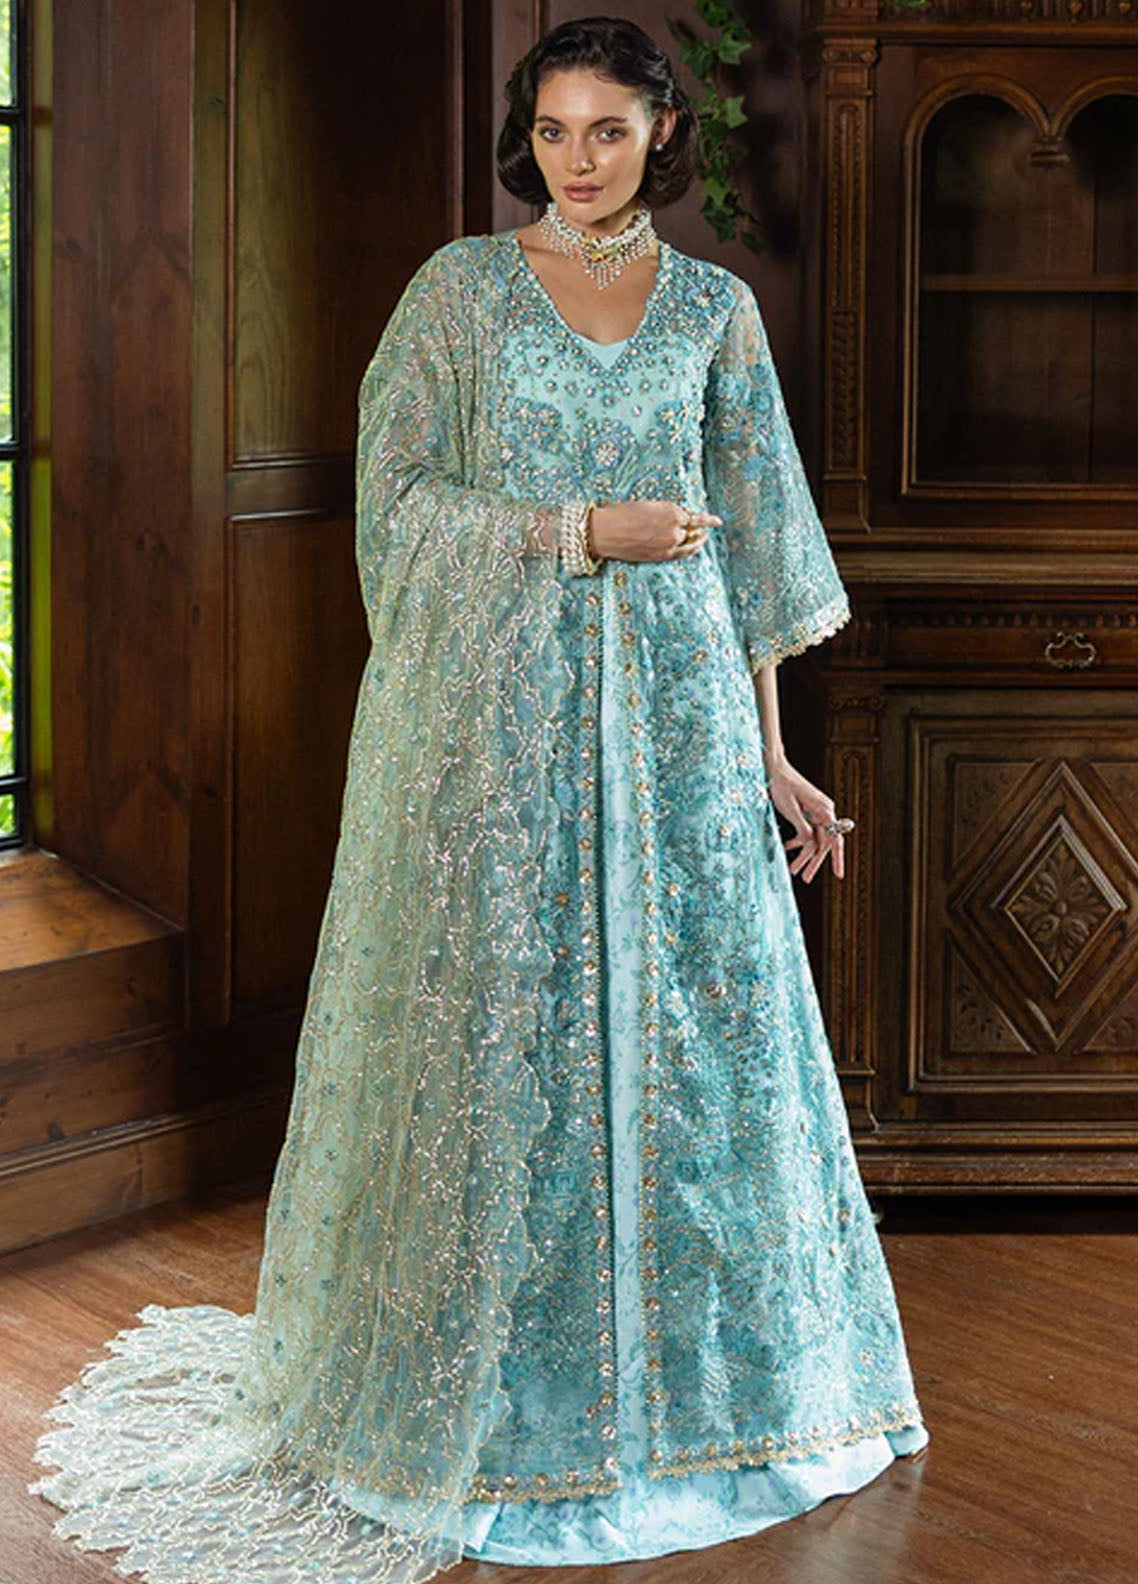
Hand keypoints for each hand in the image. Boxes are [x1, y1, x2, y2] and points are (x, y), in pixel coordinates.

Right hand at [588, 500, 720, 563]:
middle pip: (693, 530)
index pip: (691, 516)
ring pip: (691, 544)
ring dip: (700, 541)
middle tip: (709, 527)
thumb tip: (677, 518)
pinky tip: (694, 548)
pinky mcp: (661, 556)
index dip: (699, 518)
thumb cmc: (621, 514)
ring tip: (704, 538)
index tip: (713, 520)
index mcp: (672, 512)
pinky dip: (690, 550)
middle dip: (698, 528)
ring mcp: (669, 545)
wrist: (605, 532)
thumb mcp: (647, 505)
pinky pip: (681, 554)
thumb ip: (666, 511)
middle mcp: (675, 529)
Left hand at [765, 756, 846, 881]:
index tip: (838, 875)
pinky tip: (787, 848)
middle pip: (823, 842)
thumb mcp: (790, 808)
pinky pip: (806, 831)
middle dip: (813, 862)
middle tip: (806, 879)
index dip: (837, 858)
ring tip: (793, 869)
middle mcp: (824, 812)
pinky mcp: (807, 811)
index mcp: (824, 810)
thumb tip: (810, 843)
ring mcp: (816, 812)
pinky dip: (797, 840)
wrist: (775, 768)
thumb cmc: (782, 785)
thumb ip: (802, 827)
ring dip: (803, 854)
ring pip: (813, 839)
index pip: (834, 839)